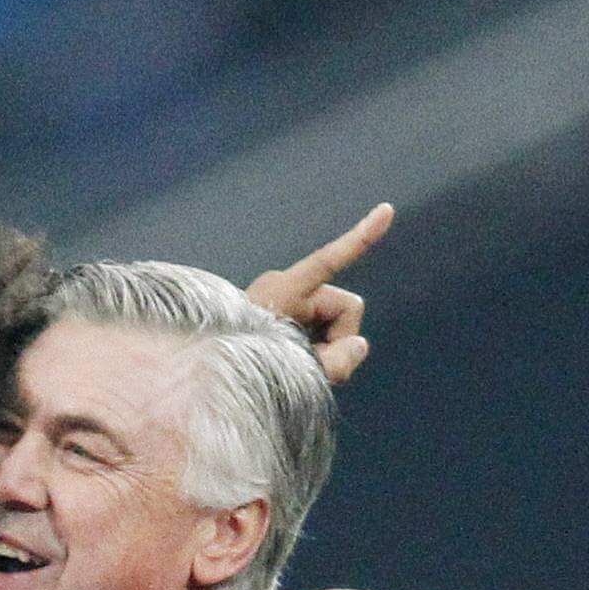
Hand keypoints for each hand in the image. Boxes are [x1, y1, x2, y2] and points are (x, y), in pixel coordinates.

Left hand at [245, 202, 391, 385]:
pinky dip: (311, 354)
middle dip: (338, 342)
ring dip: (323, 352)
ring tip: (289, 371)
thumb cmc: (238, 371)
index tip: (386, 209)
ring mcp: (282, 301)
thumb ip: (336, 361)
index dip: (361, 238)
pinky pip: (313, 333)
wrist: (202, 379)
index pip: (329, 260)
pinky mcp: (278, 316)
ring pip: (332, 326)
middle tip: (309, 371)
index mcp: (283, 291)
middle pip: (344, 311)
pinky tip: (289, 368)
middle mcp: (284, 288)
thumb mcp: (294, 370)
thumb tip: (358, 346)